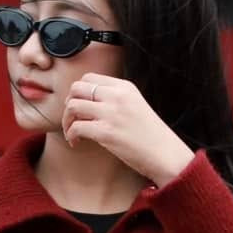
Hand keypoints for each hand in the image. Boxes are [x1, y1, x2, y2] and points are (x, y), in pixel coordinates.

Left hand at [61, 74, 194, 186]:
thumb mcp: (136, 106)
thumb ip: (116, 100)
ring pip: (73, 106)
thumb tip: (89, 103)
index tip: (80, 106)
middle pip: (77, 88)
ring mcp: (111, 113)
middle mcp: (117, 96)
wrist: (165, 155)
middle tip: (72, 118)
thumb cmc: (150, 136)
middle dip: (68, 103)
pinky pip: (76, 127)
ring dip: (66, 120)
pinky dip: (71, 135)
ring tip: (72, 133)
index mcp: (124, 87)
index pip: (89, 78)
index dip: (78, 92)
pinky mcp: (106, 132)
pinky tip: (76, 143)